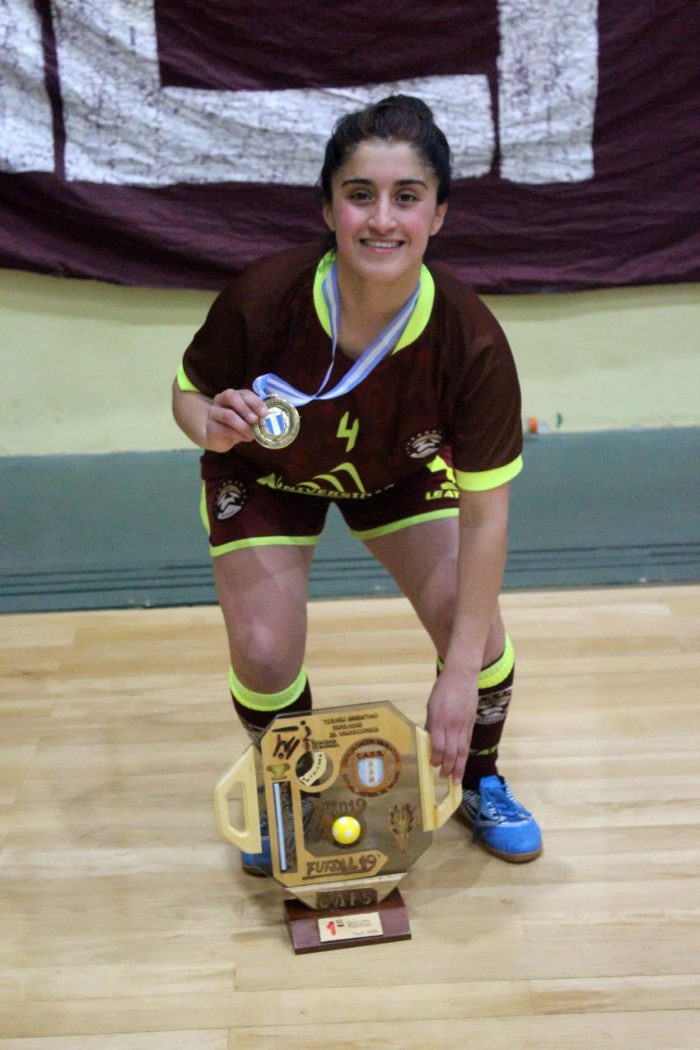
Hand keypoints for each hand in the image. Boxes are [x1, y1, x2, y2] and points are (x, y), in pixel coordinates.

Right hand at [205, 388, 267, 451]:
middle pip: (231, 396)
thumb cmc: (235, 425)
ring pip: (228, 415)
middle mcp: (220, 399)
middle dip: (246, 408)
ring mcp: (213, 412)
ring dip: (243, 426)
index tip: (265, 413)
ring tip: (251, 434)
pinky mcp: (210, 426)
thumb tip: (267, 421)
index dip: (255, 402)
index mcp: (232, 395)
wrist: (216, 438)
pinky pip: (224, 429)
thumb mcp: (246, 419)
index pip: (244, 393)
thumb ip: (254, 416)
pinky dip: (237, 434)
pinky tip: (244, 438)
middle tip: (255, 420)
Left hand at [425, 669, 476, 783]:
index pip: (438, 745)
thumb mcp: (431, 706)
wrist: (462, 677)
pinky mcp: (471, 724)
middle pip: (452, 751)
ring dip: (459, 767)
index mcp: (440, 720)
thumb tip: (429, 740)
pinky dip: (465, 755)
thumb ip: (431, 724)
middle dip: (448, 767)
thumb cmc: (442, 690)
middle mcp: (453, 725)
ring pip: (463, 751)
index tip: (432, 764)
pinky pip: (468, 743)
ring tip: (456, 779)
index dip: (436, 758)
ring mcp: (464, 725)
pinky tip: (463, 763)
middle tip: (444, 777)